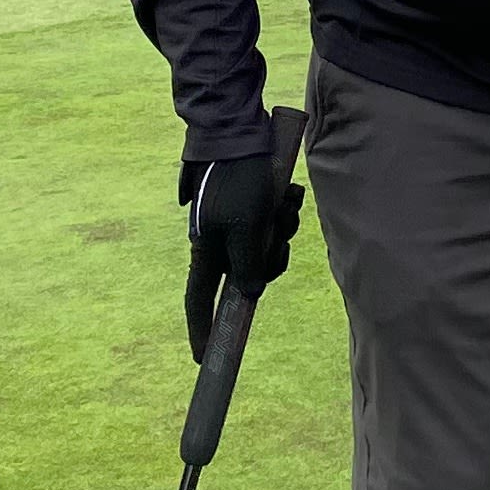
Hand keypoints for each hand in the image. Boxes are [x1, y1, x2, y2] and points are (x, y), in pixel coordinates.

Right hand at [180, 151, 303, 363]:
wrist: (240, 132)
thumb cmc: (238, 181)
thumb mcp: (245, 228)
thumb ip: (248, 265)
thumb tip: (252, 294)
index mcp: (206, 250)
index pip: (199, 300)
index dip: (201, 329)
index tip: (202, 357)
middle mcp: (219, 241)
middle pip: (250, 274)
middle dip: (273, 258)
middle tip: (281, 236)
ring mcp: (236, 224)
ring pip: (268, 248)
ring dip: (284, 229)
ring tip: (285, 201)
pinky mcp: (253, 206)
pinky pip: (275, 224)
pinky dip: (286, 212)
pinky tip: (289, 191)